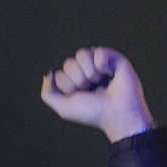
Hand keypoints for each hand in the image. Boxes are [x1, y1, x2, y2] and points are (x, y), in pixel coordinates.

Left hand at [40, 46, 155, 141]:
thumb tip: (48, 74)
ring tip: (100, 83)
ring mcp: (100, 65)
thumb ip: (47, 94)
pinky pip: (98, 51)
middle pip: (69, 63)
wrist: (118, 114)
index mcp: (75, 84)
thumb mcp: (64, 108)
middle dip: (78, 79)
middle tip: (91, 90)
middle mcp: (86, 74)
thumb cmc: (94, 113)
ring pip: (82, 54)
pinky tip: (110, 74)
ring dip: (89, 71)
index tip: (80, 97)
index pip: (59, 74)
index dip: (67, 86)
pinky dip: (102, 64)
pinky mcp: (114, 59)